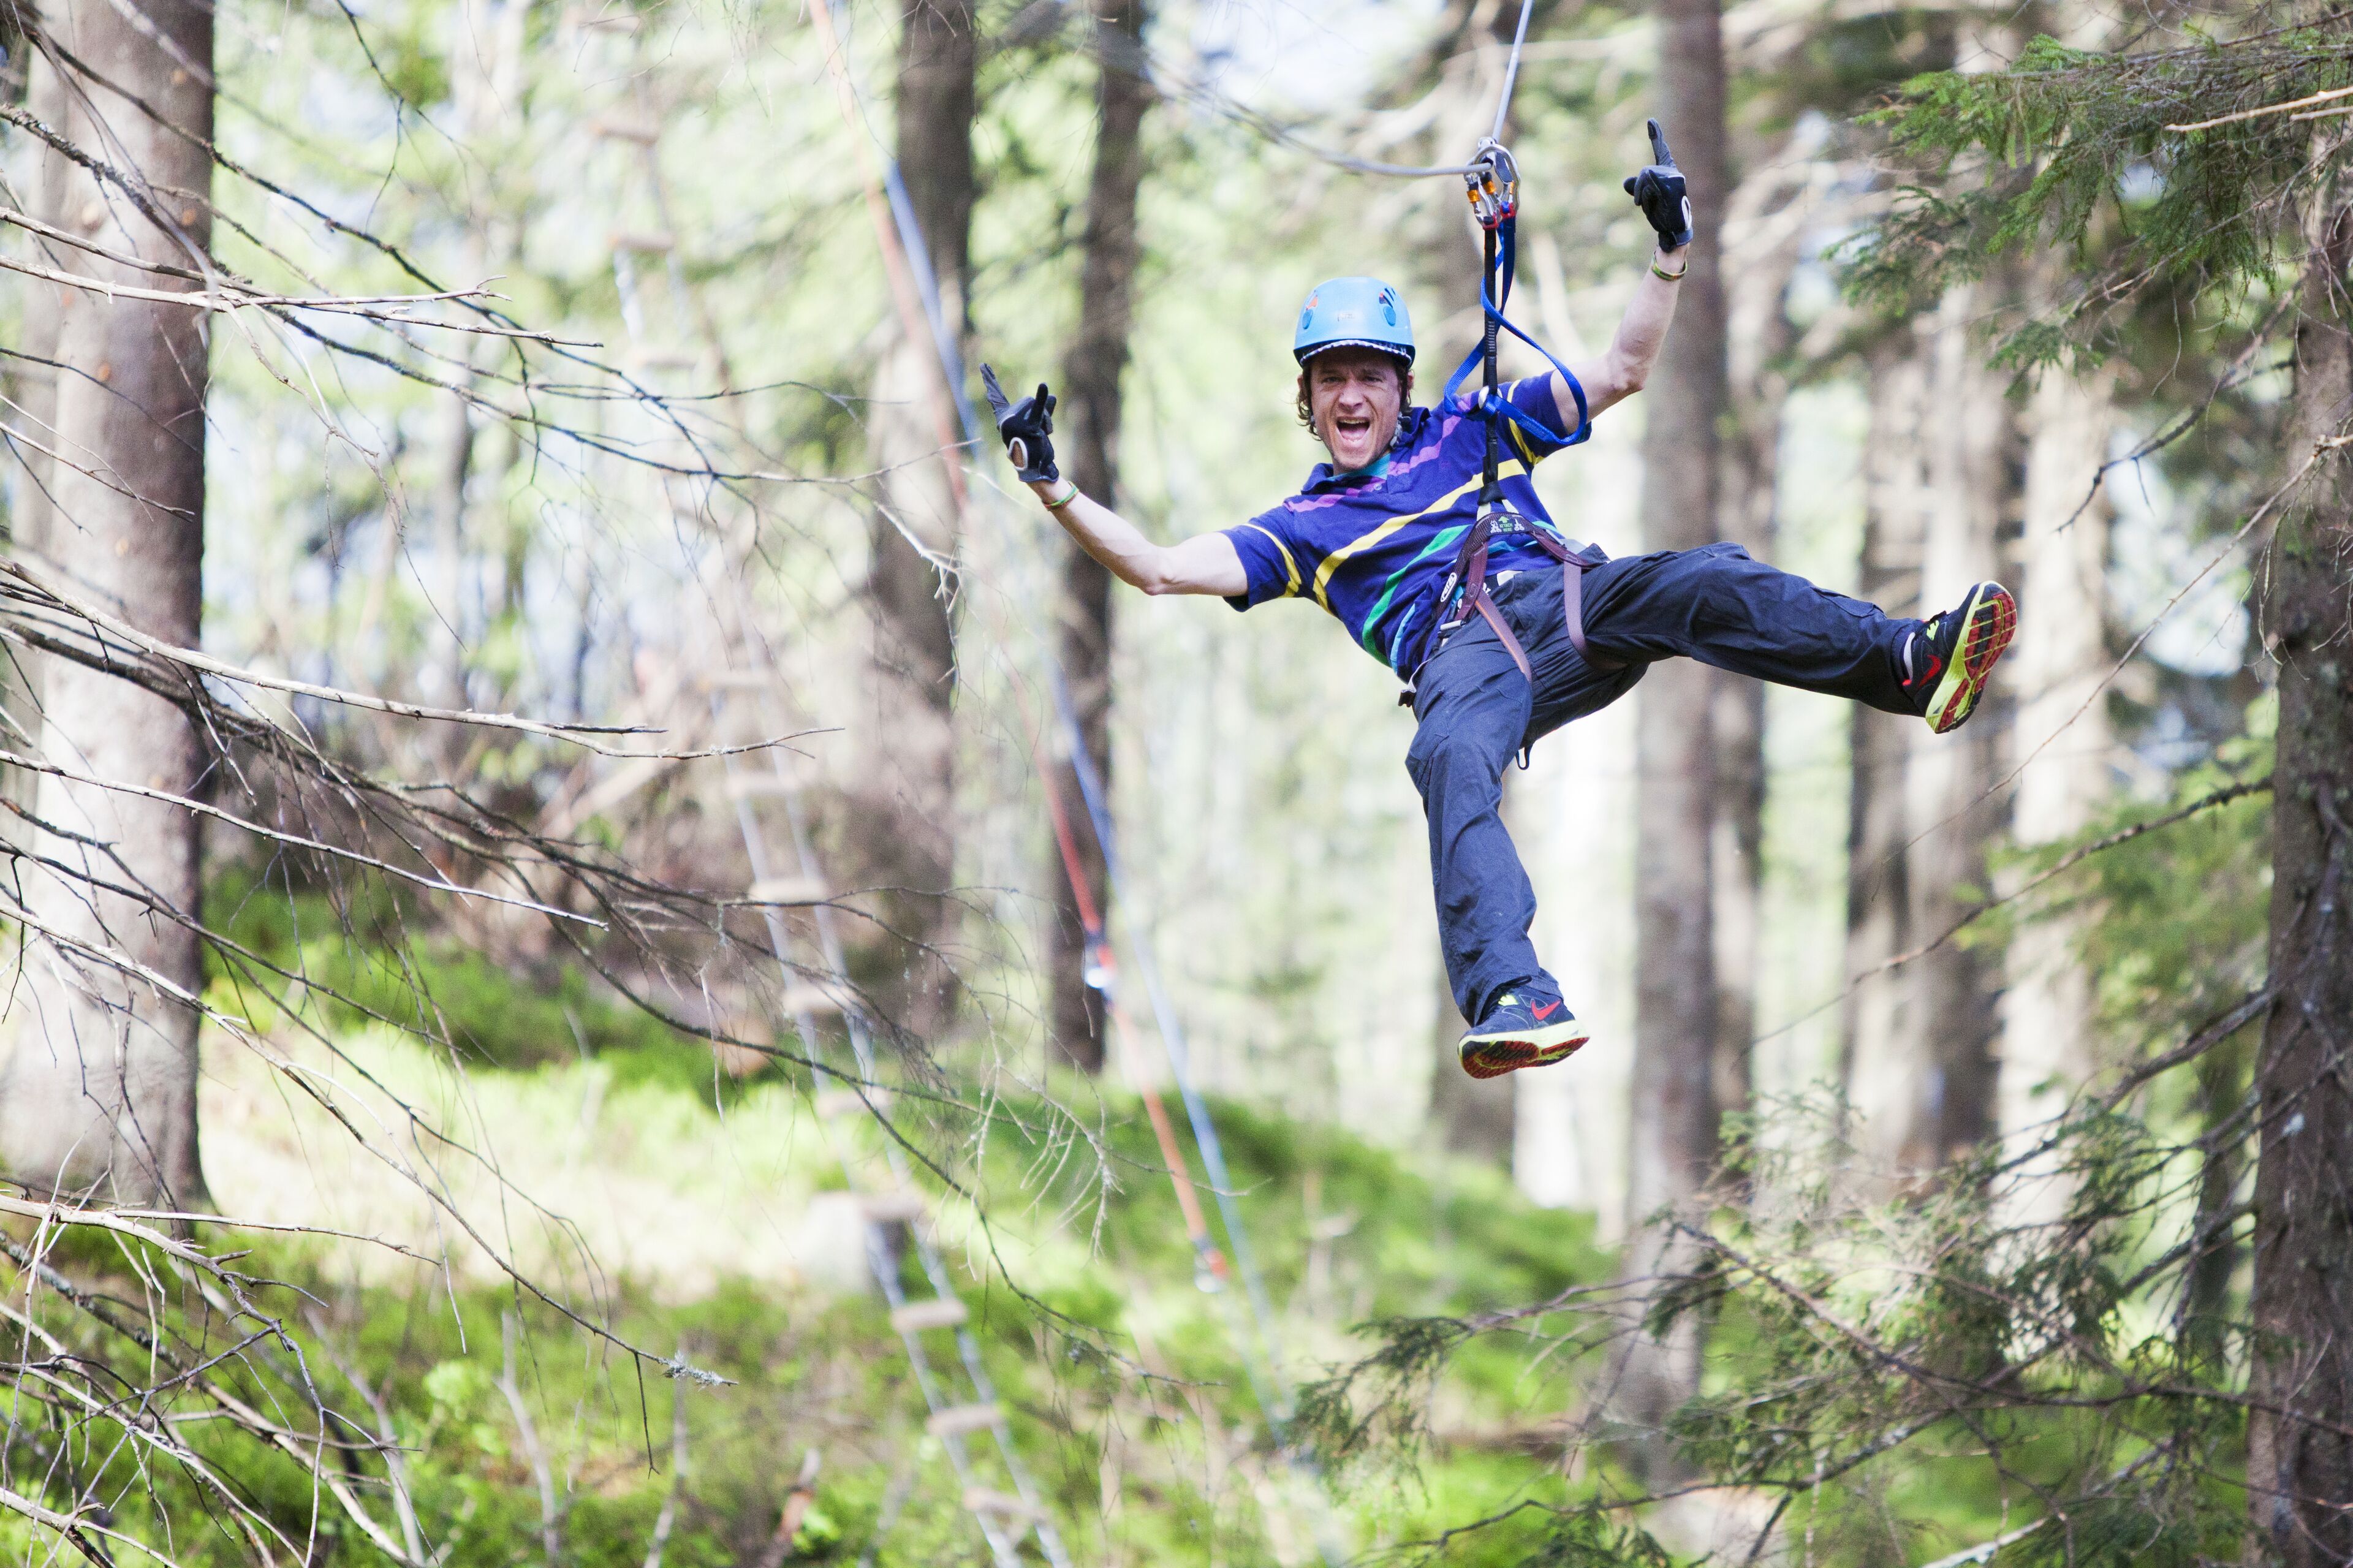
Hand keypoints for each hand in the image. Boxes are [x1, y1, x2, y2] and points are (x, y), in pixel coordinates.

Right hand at [980, 364, 1059, 483]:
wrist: (1035, 468)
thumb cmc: (1034, 448)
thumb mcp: (1037, 425)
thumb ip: (1043, 409)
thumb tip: (1051, 394)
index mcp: (1003, 418)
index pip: (996, 396)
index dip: (989, 380)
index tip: (983, 365)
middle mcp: (1005, 419)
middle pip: (1028, 400)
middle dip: (1039, 413)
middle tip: (1037, 431)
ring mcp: (1015, 423)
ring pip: (1037, 405)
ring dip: (1046, 420)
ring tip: (1041, 435)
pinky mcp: (1027, 427)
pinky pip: (1037, 410)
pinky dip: (1043, 398)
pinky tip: (1044, 386)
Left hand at [1622, 118, 1693, 252]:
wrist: (1673, 229)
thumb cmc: (1661, 214)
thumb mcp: (1646, 199)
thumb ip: (1638, 188)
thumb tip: (1626, 182)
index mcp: (1667, 172)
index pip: (1661, 150)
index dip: (1656, 135)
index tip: (1650, 121)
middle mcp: (1672, 172)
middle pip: (1644, 171)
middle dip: (1638, 189)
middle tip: (1640, 205)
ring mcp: (1674, 177)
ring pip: (1645, 177)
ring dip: (1642, 196)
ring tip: (1652, 207)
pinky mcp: (1673, 185)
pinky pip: (1651, 181)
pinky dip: (1648, 194)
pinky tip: (1656, 204)